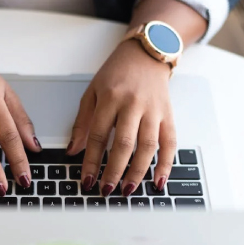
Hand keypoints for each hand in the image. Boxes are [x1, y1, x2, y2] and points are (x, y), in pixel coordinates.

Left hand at [68, 40, 175, 196]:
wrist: (147, 54)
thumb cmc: (117, 73)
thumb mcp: (92, 92)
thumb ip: (82, 122)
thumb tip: (73, 151)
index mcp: (111, 98)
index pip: (98, 135)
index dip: (91, 160)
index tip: (86, 180)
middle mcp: (133, 104)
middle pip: (124, 143)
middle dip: (114, 170)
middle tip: (106, 190)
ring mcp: (154, 110)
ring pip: (147, 146)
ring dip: (137, 172)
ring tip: (127, 190)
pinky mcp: (169, 115)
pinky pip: (170, 143)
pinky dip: (166, 164)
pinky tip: (158, 181)